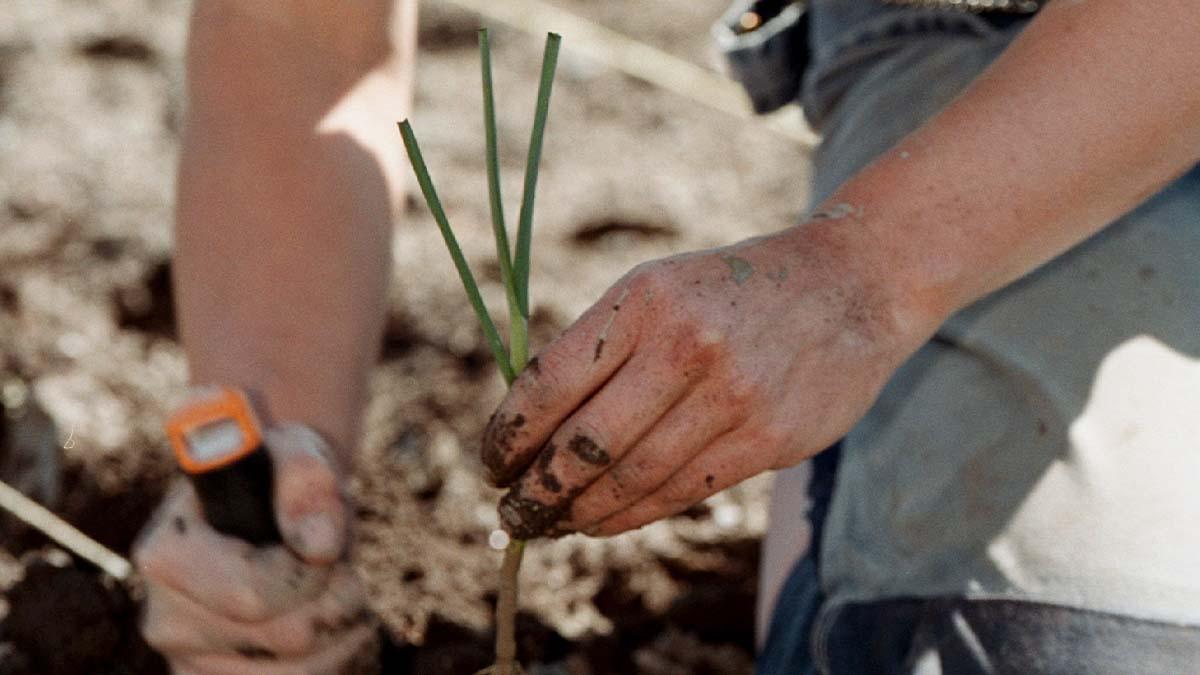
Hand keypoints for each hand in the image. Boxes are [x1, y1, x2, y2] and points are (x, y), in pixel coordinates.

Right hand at [134, 424, 376, 673]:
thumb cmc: (280, 474)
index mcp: (165, 556)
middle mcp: (164, 619)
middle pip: (290, 639)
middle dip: (339, 598)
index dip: (314, 572)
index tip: (324, 542)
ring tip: (334, 588)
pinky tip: (328, 622)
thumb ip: (308, 481)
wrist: (268, 506)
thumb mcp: (298, 453)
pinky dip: (335, 657)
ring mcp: (189, 662)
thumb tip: (319, 546)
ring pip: (304, 671)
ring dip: (344, 630)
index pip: (255, 596)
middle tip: (338, 562)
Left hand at [482, 217, 926, 537]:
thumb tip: (532, 429)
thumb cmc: (735, 292)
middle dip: (536, 492)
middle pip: (584, 443)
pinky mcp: (769, 438)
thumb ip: (603, 349)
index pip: (551, 381)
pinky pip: (681, 493)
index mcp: (644, 299)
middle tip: (511, 517)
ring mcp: (733, 395)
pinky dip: (632, 516)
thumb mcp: (662, 288)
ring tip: (552, 526)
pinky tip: (604, 523)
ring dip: (580, 514)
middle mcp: (687, 344)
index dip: (510, 435)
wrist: (849, 286)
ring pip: (631, 478)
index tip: (492, 465)